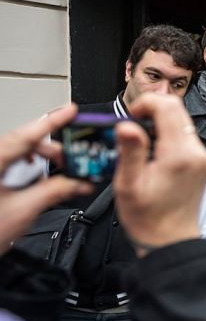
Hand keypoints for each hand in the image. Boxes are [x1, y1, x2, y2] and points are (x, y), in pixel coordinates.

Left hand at [0, 104, 91, 253]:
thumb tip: (80, 182)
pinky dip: (28, 162)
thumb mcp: (25, 210)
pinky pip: (10, 160)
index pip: (28, 135)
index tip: (71, 110)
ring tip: (60, 168)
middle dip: (54, 148)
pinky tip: (36, 171)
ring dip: (42, 157)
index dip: (53, 120)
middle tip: (76, 156)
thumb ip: (56, 191)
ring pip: (18, 151)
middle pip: (25, 142)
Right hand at [114, 93, 205, 255]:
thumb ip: (130, 151)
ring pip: (181, 123)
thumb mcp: (129, 185)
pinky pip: (185, 139)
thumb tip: (126, 125)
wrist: (171, 241)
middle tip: (132, 128)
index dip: (146, 103)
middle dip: (152, 111)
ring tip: (141, 148)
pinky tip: (154, 157)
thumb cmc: (149, 219)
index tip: (131, 116)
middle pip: (177, 111)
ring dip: (160, 125)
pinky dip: (168, 138)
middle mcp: (196, 153)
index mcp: (179, 155)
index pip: (168, 107)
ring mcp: (203, 158)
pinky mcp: (202, 164)